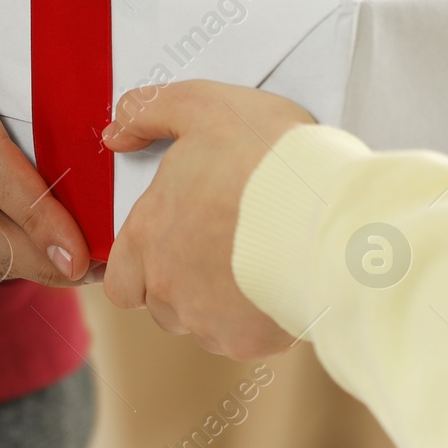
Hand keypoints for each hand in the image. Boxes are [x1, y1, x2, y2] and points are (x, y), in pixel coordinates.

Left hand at [100, 81, 314, 357]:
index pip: (120, 279)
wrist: (330, 211)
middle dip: (182, 285)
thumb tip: (117, 132)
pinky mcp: (251, 340)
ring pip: (202, 325)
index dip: (142, 264)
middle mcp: (168, 290)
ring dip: (219, 303)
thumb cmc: (266, 157)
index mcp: (148, 238)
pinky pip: (246, 337)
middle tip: (220, 248)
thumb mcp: (202, 106)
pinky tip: (282, 280)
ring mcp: (209, 321)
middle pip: (160, 305)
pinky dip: (258, 317)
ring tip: (256, 261)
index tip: (173, 241)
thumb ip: (148, 113)